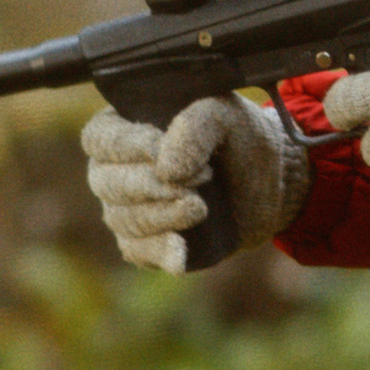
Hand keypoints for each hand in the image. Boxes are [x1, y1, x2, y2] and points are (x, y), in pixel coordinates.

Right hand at [80, 94, 307, 272]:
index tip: (162, 151)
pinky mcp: (147, 244)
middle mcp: (115, 170)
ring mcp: (127, 210)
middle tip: (203, 178)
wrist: (269, 186)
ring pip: (123, 218)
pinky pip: (138, 251)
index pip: (100, 139)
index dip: (127, 147)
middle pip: (106, 182)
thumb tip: (165, 170)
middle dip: (151, 184)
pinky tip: (180, 253)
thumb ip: (196, 126)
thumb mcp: (227, 116)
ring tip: (202, 207)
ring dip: (163, 214)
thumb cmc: (239, 139)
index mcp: (124, 128)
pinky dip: (160, 251)